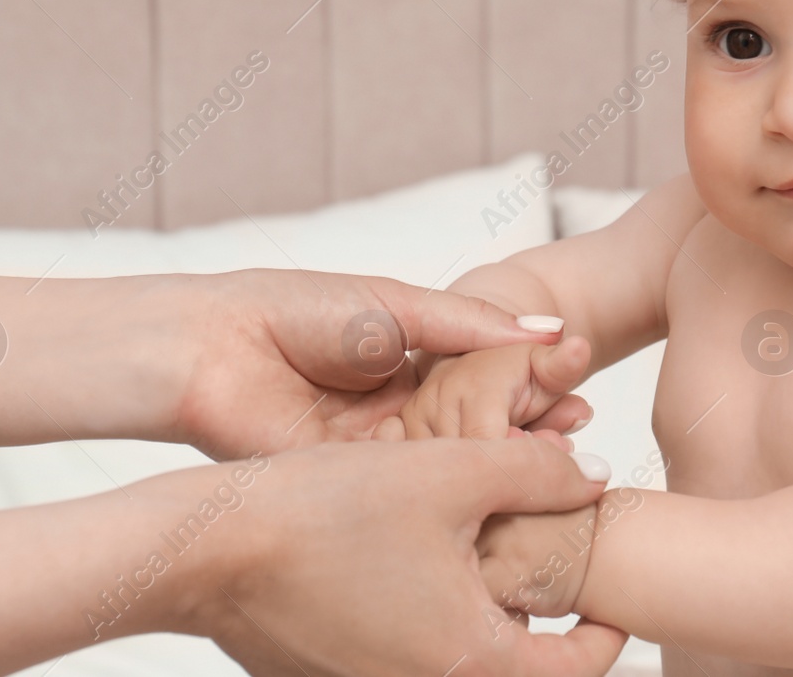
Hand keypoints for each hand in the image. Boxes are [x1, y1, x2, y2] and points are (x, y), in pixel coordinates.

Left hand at [171, 268, 580, 459]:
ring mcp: (378, 448)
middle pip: (479, 424)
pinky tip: (499, 482)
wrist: (212, 348)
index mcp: (411, 360)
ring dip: (502, 459)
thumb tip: (548, 326)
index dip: (532, 386)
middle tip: (581, 431)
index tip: (579, 390)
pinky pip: (413, 484)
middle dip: (530, 427)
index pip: (488, 379)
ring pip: (453, 457)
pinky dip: (455, 482)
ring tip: (556, 457)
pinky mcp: (354, 481)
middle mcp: (401, 408)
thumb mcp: (397, 307)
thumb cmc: (294, 310)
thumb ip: (471, 324)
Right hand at [175, 437, 626, 676]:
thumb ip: (539, 473)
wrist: (207, 547)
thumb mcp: (452, 472)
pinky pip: (403, 654)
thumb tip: (595, 480)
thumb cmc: (324, 511)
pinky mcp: (333, 674)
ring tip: (487, 552)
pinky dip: (427, 618)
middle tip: (558, 570)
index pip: (577, 668)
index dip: (608, 630)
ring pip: (459, 659)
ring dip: (483, 616)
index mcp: (470, 662)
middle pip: (517, 670)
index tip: (615, 599)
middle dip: (546, 623)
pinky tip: (414, 558)